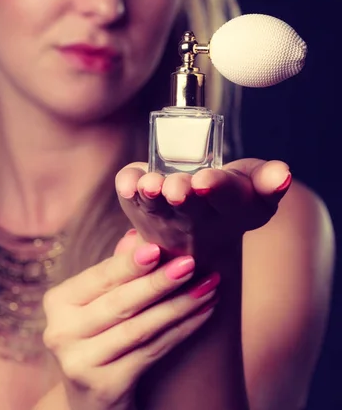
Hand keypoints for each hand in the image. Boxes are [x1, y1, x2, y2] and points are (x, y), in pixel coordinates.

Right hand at [43, 233, 218, 409]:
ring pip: (139, 328)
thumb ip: (115, 270)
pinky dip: (180, 331)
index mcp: (58, 302)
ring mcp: (79, 363)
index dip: (129, 264)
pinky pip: (151, 352)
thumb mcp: (99, 302)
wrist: (89, 399)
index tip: (157, 248)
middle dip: (159, 282)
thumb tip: (138, 234)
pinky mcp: (103, 387)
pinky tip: (203, 313)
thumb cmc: (98, 335)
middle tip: (191, 263)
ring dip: (179, 306)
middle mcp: (61, 332)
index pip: (100, 277)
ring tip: (208, 287)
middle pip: (120, 303)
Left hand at [115, 158, 291, 268]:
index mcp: (231, 210)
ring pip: (155, 206)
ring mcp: (163, 215)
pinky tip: (126, 183)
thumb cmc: (230, 202)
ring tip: (150, 185)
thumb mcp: (256, 192)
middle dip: (182, 194)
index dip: (217, 188)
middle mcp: (195, 218)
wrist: (199, 237)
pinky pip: (129, 200)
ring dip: (151, 195)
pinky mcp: (138, 206)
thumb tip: (283, 173)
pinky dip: (126, 188)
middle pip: (188, 205)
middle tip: (176, 187)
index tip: (205, 181)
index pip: (227, 198)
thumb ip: (268, 180)